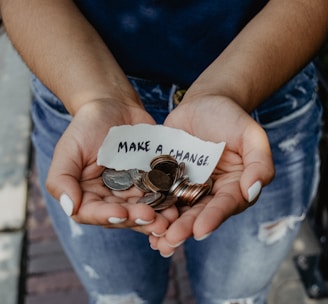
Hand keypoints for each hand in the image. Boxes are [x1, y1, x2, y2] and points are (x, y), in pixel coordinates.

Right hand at [46, 99, 178, 235]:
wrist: (115, 106)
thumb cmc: (87, 126)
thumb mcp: (68, 149)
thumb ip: (61, 179)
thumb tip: (70, 207)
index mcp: (87, 194)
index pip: (93, 213)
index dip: (107, 216)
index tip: (122, 213)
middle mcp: (110, 197)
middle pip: (122, 216)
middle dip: (137, 220)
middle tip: (154, 220)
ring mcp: (132, 190)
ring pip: (143, 209)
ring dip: (157, 217)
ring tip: (170, 219)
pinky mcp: (150, 181)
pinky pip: (159, 194)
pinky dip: (168, 201)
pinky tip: (178, 205)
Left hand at [149, 95, 274, 255]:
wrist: (203, 103)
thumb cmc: (230, 117)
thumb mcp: (250, 135)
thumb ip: (259, 162)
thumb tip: (252, 190)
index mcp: (233, 186)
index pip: (225, 205)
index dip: (213, 218)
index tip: (200, 230)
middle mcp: (210, 192)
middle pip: (199, 213)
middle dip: (185, 228)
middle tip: (171, 241)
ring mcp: (188, 186)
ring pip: (178, 210)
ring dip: (167, 226)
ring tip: (155, 240)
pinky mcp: (168, 178)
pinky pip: (160, 194)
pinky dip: (152, 207)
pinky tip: (141, 219)